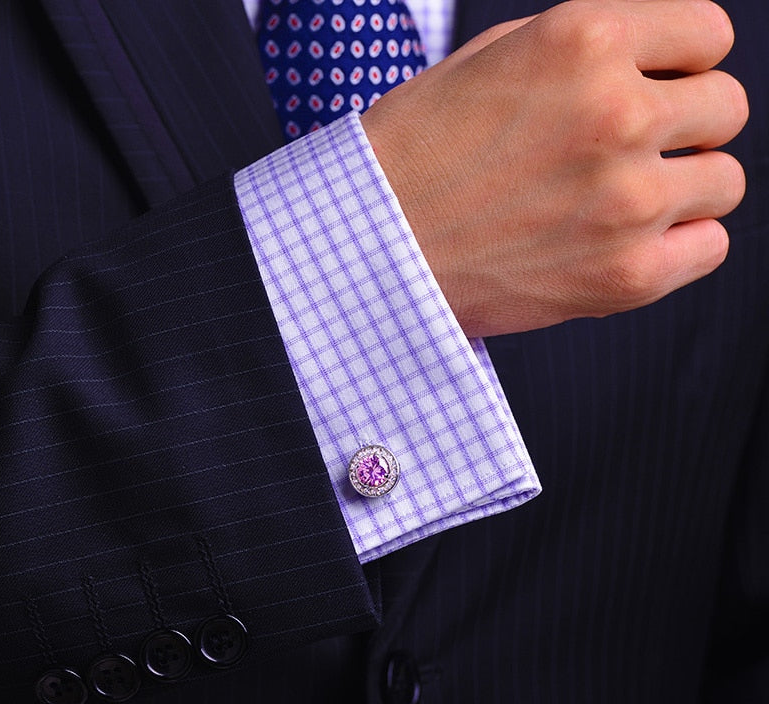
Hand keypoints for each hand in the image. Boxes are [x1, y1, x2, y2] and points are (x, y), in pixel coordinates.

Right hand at [361, 0, 747, 336]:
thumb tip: (655, 60)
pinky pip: (710, 247)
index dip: (683, 62)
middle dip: (685, 126)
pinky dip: (679, 246)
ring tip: (622, 205)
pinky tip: (626, 244)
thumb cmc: (416, 158)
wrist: (373, 250)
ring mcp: (627, 199)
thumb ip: (586, 52)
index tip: (660, 88)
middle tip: (633, 153)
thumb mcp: (492, 62)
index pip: (708, 34)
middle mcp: (615, 113)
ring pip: (725, 182)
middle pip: (725, 108)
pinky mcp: (626, 274)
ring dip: (684, 189)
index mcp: (583, 41)